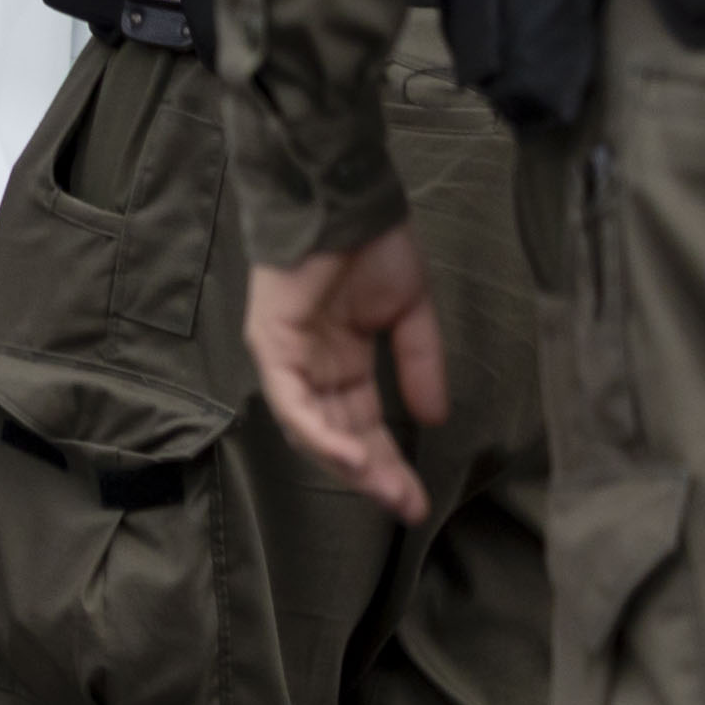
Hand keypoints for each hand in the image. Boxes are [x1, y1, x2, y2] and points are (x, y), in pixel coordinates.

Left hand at [245, 225, 447, 525]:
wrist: (347, 198)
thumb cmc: (372, 245)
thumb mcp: (409, 312)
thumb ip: (419, 364)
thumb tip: (433, 419)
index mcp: (340, 361)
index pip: (362, 424)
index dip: (390, 462)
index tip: (417, 500)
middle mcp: (309, 366)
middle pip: (337, 435)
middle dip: (373, 474)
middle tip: (406, 507)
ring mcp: (286, 356)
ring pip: (311, 427)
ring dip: (349, 462)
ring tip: (385, 491)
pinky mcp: (271, 343)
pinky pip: (291, 398)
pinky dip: (318, 430)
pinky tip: (350, 456)